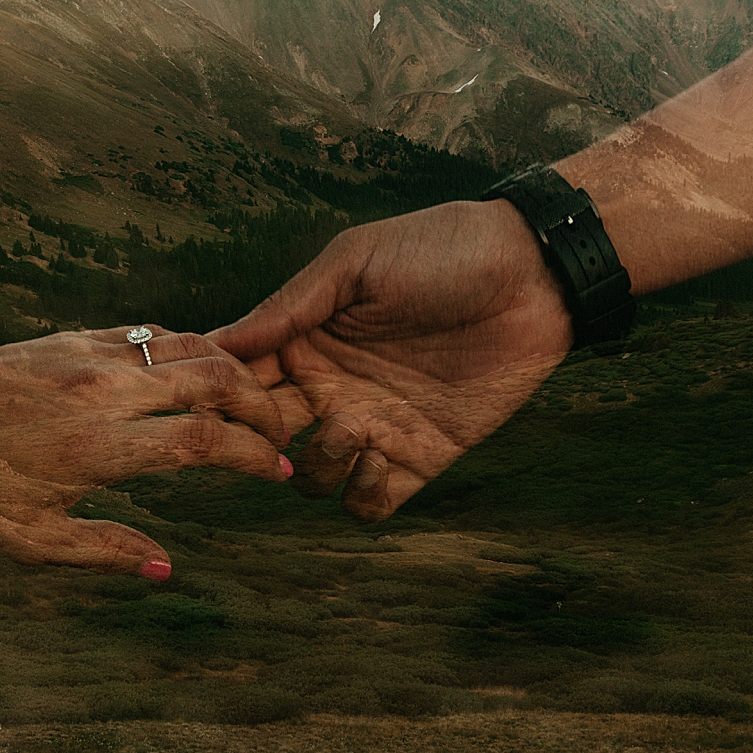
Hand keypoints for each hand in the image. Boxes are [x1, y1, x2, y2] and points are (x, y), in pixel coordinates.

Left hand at [0, 326, 291, 576]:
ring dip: (233, 371)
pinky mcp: (79, 336)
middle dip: (261, 405)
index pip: (202, 442)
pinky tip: (197, 371)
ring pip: (191, 346)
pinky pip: (154, 333)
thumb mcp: (27, 537)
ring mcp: (94, 357)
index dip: (253, 455)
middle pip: (214, 380)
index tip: (278, 470)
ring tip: (251, 401)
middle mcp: (107, 394)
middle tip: (280, 432)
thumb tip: (165, 569)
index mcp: (99, 448)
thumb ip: (102, 551)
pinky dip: (191, 348)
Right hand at [210, 200, 572, 521]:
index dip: (223, 394)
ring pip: (312, 480)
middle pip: (264, 439)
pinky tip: (380, 456)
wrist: (534, 272)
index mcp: (306, 341)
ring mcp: (375, 426)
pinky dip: (362, 494)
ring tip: (352, 429)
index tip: (222, 393)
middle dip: (256, 443)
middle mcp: (330, 389)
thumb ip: (288, 306)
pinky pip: (370, 503)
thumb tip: (218, 342)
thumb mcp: (354, 263)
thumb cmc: (441, 249)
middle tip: (276, 430)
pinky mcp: (421, 457)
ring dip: (318, 465)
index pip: (240, 380)